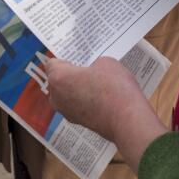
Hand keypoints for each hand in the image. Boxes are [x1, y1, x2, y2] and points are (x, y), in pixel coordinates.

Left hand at [45, 57, 166, 170]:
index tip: (74, 56)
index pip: (52, 63)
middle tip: (86, 66)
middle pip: (58, 80)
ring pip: (67, 95)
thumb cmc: (113, 88)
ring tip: (95, 82)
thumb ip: (93, 64)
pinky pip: (76, 106)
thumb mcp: (105, 62)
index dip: (64, 58)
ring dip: (77, 88)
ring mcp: (66, 112)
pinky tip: (100, 96)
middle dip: (70, 73)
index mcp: (58, 78)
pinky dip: (84, 101)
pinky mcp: (78, 122)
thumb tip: (93, 71)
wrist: (127, 119)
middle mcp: (57, 97)